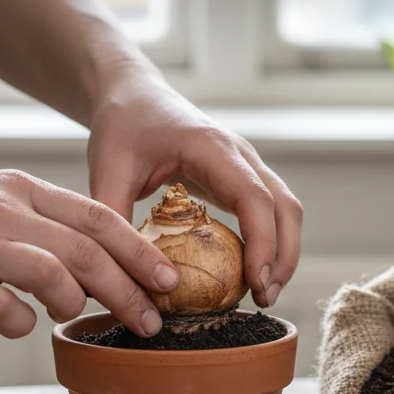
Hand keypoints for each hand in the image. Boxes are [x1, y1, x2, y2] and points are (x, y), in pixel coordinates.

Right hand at [0, 164, 180, 337]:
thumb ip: (35, 225)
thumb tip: (83, 270)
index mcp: (19, 190)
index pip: (98, 217)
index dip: (140, 250)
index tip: (168, 279)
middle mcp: (3, 212)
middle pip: (88, 250)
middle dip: (130, 289)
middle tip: (151, 322)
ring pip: (54, 274)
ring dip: (76, 304)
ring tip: (72, 316)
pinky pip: (2, 309)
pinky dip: (19, 323)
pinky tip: (14, 322)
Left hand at [87, 74, 302, 307]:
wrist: (132, 95)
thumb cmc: (121, 126)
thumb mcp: (107, 171)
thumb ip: (114, 221)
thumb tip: (124, 278)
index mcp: (212, 147)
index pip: (255, 197)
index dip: (263, 242)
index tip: (257, 281)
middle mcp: (240, 155)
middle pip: (286, 207)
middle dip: (284, 256)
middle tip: (265, 298)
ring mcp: (246, 166)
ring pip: (287, 210)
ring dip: (283, 253)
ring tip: (263, 294)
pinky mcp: (241, 179)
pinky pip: (270, 213)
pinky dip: (270, 244)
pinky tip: (251, 275)